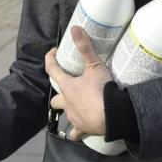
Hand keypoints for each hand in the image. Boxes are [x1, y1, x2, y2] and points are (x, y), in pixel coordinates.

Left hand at [46, 26, 111, 140]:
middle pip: (55, 100)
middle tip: (67, 89)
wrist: (111, 116)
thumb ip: (85, 47)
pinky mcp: (82, 129)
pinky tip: (79, 131)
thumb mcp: (94, 66)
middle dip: (58, 95)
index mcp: (67, 87)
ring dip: (68, 111)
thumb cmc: (101, 90)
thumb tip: (75, 27)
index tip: (53, 53)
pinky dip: (76, 132)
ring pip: (65, 115)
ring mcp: (74, 118)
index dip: (50, 59)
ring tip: (75, 108)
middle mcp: (66, 103)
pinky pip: (75, 134)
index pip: (52, 70)